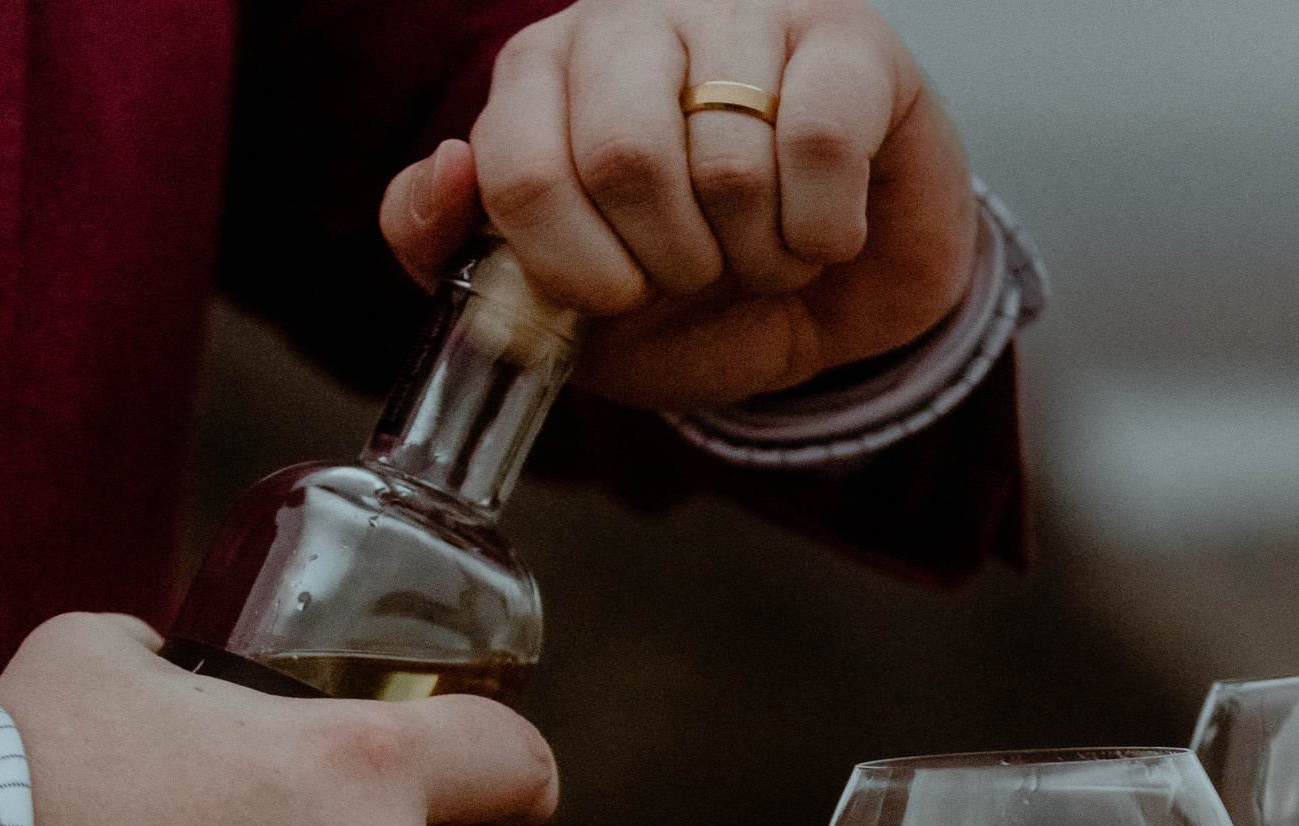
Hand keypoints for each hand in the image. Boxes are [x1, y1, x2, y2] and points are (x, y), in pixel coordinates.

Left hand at [380, 0, 977, 411]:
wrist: (832, 322)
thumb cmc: (691, 305)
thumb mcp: (558, 310)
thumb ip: (454, 253)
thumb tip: (449, 166)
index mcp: (543, 73)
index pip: (515, 166)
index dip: (572, 268)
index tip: (619, 294)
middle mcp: (632, 21)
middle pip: (623, 158)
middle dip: (672, 262)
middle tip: (702, 273)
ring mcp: (744, 16)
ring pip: (728, 161)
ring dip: (758, 257)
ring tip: (768, 252)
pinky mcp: (848, 41)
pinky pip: (820, 145)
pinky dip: (824, 232)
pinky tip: (825, 234)